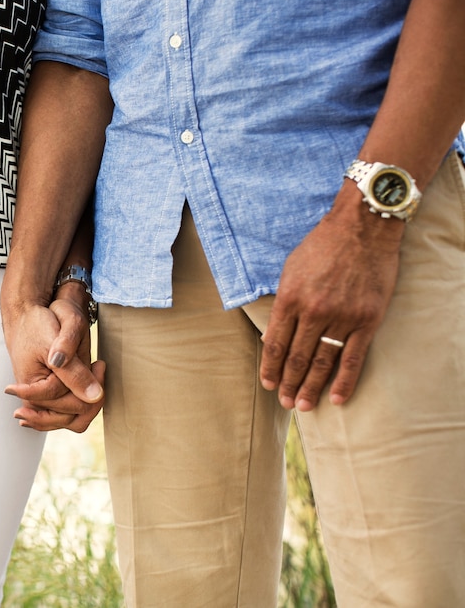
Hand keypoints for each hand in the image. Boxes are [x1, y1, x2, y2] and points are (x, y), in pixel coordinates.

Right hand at [3, 292, 104, 431]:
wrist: (25, 318)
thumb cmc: (37, 326)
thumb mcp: (57, 344)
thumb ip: (75, 373)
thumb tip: (94, 397)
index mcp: (31, 391)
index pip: (72, 404)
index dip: (91, 385)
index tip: (99, 363)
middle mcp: (33, 403)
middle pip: (73, 417)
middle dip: (92, 394)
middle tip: (97, 365)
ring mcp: (39, 404)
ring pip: (73, 420)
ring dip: (89, 399)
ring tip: (93, 371)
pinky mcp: (46, 400)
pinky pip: (69, 415)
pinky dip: (83, 401)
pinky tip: (89, 384)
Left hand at [260, 190, 402, 410]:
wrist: (362, 229)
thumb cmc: (322, 246)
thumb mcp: (291, 270)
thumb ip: (284, 303)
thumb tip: (276, 333)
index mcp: (290, 299)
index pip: (274, 343)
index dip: (269, 367)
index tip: (267, 384)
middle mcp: (313, 311)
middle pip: (297, 357)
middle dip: (288, 382)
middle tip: (284, 402)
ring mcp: (342, 317)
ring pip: (323, 361)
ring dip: (311, 386)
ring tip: (302, 405)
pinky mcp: (367, 320)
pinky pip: (354, 357)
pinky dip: (344, 380)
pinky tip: (336, 398)